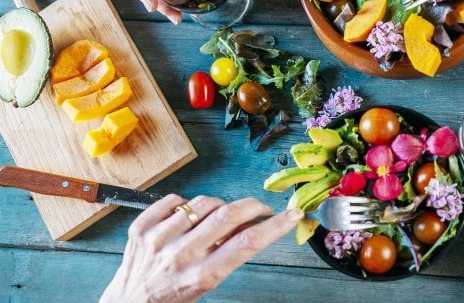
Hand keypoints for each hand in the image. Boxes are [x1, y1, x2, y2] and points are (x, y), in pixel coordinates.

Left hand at [100, 195, 302, 302]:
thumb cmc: (173, 297)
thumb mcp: (206, 283)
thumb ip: (227, 254)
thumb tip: (250, 224)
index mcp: (201, 276)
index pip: (247, 243)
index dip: (275, 226)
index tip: (292, 215)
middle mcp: (179, 255)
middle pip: (228, 215)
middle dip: (253, 206)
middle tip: (260, 208)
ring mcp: (158, 238)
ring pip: (204, 203)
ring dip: (218, 207)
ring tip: (216, 220)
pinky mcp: (141, 227)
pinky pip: (175, 200)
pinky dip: (187, 205)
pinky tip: (188, 219)